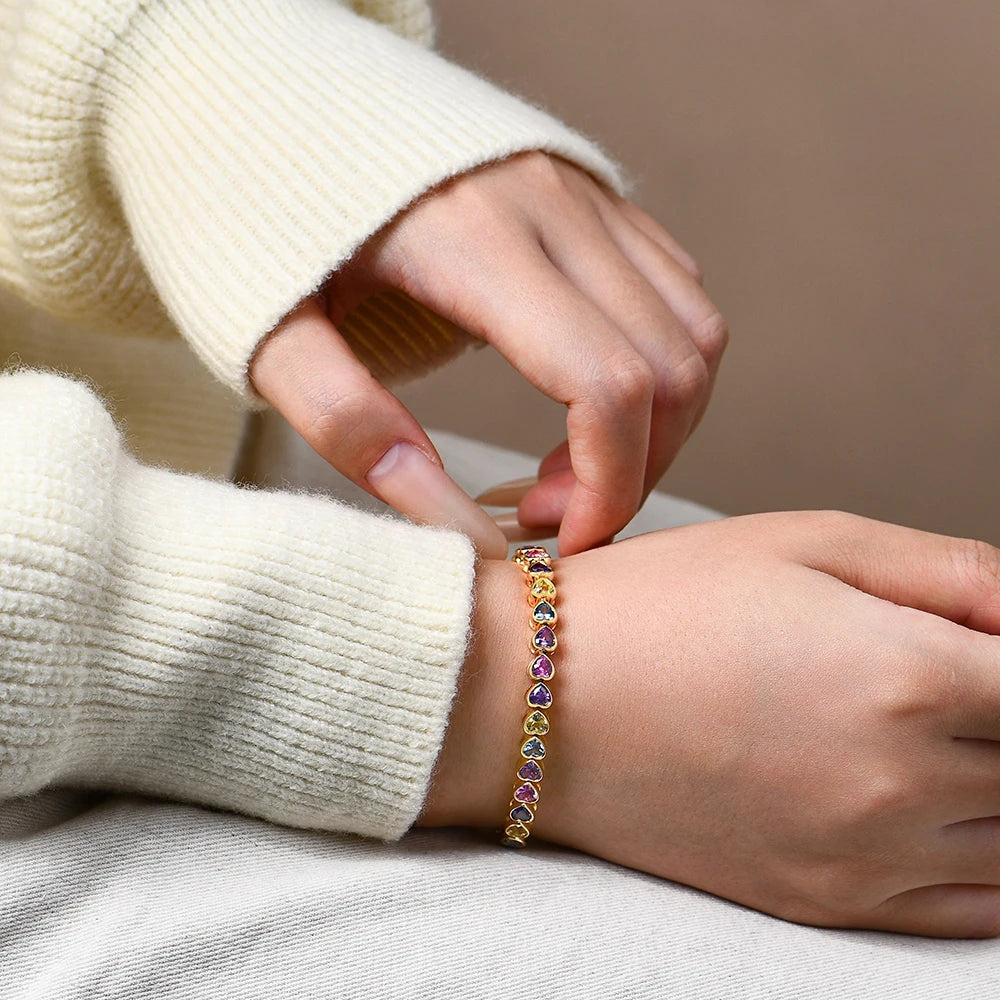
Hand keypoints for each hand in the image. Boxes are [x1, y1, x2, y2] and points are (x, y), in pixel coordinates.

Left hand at [249, 152, 725, 557]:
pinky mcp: (596, 198)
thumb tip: (456, 527)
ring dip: (659, 427)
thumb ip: (350, 425)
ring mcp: (586, 195)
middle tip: (547, 516)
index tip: (554, 541)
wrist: (277, 105)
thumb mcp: (269, 332)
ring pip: (695, 334)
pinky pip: (676, 293)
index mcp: (476, 242)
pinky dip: (660, 370)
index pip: (608, 385)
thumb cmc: (262, 218)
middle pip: (673, 369)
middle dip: (633, 473)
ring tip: (568, 471)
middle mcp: (555, 207)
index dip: (607, 489)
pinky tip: (584, 406)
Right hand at [419, 512, 999, 937]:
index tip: (991, 650)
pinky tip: (949, 814)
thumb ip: (950, 571)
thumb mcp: (804, 541)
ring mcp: (866, 857)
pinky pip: (968, 911)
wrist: (539, 701)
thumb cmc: (662, 604)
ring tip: (951, 740)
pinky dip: (988, 866)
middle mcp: (904, 783)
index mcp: (909, 674)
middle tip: (952, 683)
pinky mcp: (825, 902)